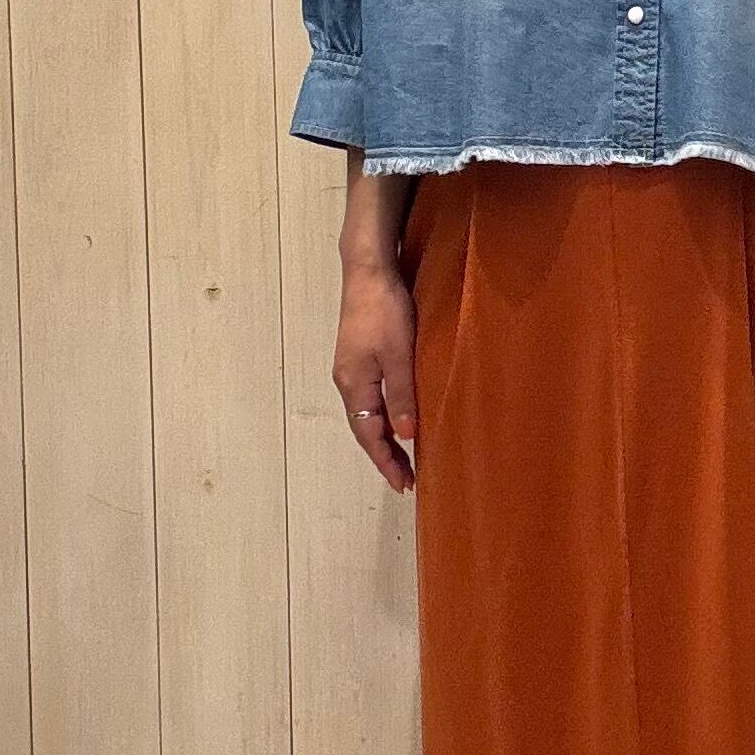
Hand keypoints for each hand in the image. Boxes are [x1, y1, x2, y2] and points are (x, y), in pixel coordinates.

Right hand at [333, 258, 417, 493]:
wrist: (368, 270)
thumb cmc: (384, 309)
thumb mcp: (399, 354)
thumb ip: (403, 395)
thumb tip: (406, 435)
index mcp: (354, 385)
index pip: (369, 435)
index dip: (385, 461)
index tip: (402, 484)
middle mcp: (348, 382)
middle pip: (365, 429)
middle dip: (384, 456)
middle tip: (406, 479)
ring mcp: (352, 370)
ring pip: (368, 415)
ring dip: (384, 438)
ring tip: (403, 458)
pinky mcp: (360, 357)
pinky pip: (371, 399)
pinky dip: (384, 417)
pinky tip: (398, 421)